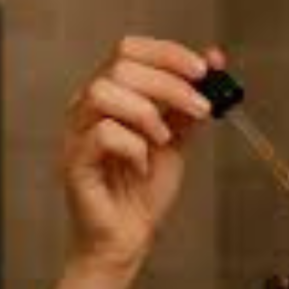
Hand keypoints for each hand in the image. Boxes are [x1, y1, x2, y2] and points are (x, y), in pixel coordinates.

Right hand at [61, 36, 223, 271]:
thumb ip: (188, 104)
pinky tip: (142, 166)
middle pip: (120, 66)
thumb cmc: (144, 190)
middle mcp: (86, 108)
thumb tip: (214, 62)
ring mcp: (76, 133)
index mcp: (110, 95)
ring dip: (146, 113)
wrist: (130, 238)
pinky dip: (133, 147)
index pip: (129, 49)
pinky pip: (102, 135)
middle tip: (201, 109)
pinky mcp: (74, 162)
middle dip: (170, 85)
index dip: (168, 53)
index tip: (203, 69)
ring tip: (163, 140)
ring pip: (103, 92)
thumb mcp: (176, 140)